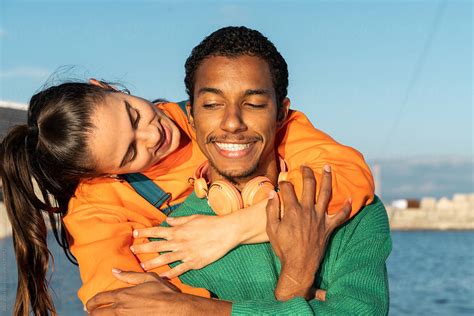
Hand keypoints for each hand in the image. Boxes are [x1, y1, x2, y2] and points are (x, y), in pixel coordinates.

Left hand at [86, 269, 230, 314]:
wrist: (174, 309)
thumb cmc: (163, 292)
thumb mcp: (147, 278)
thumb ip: (129, 275)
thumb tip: (114, 271)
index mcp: (123, 295)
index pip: (100, 299)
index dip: (92, 302)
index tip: (89, 304)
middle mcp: (120, 308)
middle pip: (98, 312)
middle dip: (92, 312)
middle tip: (90, 312)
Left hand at [131, 215, 238, 278]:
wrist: (225, 232)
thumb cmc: (210, 222)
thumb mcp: (193, 218)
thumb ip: (179, 220)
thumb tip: (168, 219)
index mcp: (178, 230)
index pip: (157, 231)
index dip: (145, 232)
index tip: (134, 234)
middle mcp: (179, 242)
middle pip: (157, 246)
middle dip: (143, 248)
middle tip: (132, 251)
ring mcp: (186, 253)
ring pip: (165, 259)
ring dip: (152, 263)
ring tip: (142, 267)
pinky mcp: (194, 262)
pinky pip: (179, 270)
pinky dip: (170, 274)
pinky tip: (162, 278)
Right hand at [266, 165, 350, 300]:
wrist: (299, 265)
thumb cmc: (284, 248)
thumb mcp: (271, 229)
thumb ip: (271, 209)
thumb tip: (271, 193)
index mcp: (292, 210)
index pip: (287, 188)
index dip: (283, 182)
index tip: (282, 180)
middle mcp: (308, 210)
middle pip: (309, 185)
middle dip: (306, 172)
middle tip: (305, 165)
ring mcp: (320, 217)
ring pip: (326, 193)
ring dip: (327, 179)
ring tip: (327, 167)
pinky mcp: (329, 227)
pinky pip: (341, 215)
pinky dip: (346, 207)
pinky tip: (350, 199)